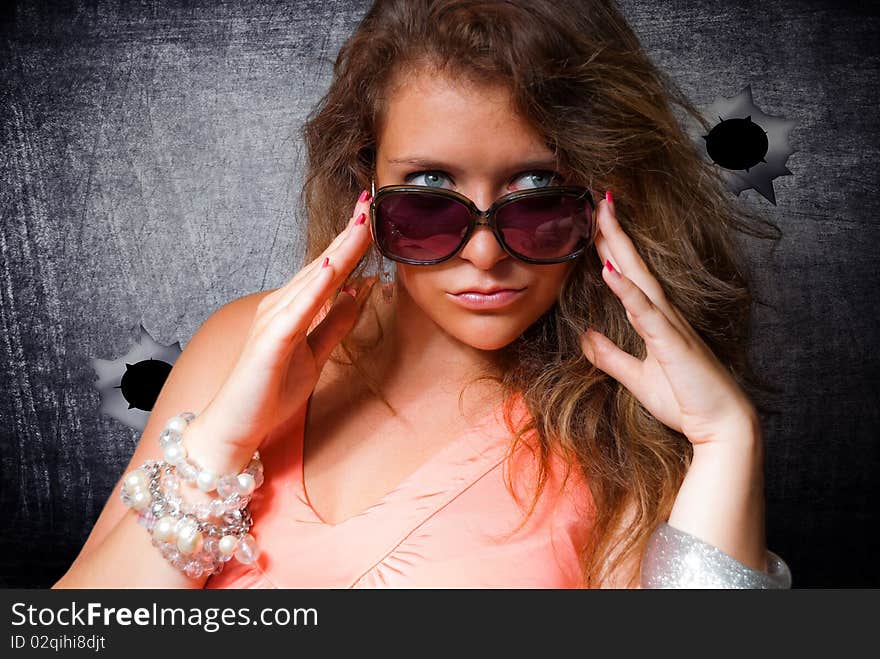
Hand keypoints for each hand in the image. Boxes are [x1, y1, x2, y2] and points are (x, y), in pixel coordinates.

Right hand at [186, 190, 377, 471]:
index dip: (352, 242)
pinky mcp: (271, 339)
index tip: (373, 215)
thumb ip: (336, 323)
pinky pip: (299, 308)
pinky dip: (318, 285)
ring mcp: (273, 318)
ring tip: (362, 221)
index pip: (329, 269)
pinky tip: (335, 265)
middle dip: (349, 232)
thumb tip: (362, 292)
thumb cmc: (269, 391)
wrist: (235, 426)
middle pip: (323, 263)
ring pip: (315, 277)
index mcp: (292, 307)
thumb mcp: (315, 354)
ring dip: (340, 248)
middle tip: (370, 200)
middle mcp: (281, 304)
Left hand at [579, 192, 758, 446]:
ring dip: (619, 247)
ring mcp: (669, 325)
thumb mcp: (636, 377)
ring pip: (639, 278)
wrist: (719, 427)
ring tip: (603, 217)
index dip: (610, 248)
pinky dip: (627, 291)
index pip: (628, 276)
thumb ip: (610, 357)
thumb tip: (585, 338)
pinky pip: (646, 312)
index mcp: (656, 320)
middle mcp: (664, 315)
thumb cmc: (685, 401)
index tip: (594, 221)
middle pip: (633, 265)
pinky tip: (610, 272)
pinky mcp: (672, 342)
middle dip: (615, 232)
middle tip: (598, 200)